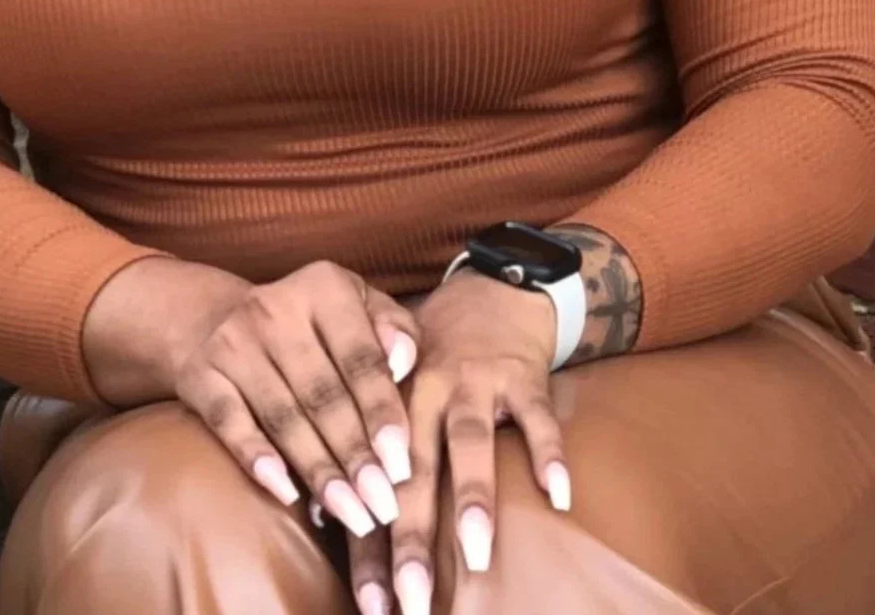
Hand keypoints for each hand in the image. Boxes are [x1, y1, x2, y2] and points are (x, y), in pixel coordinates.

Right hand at [83, 255, 420, 537]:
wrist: (214, 316)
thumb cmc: (311, 323)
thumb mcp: (358, 307)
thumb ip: (394, 329)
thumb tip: (404, 361)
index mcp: (324, 286)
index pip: (361, 358)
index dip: (383, 414)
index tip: (403, 466)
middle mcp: (275, 307)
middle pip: (323, 396)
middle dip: (356, 457)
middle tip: (383, 507)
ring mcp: (233, 341)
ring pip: (283, 418)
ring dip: (320, 472)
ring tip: (353, 516)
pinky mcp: (200, 372)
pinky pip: (231, 424)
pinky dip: (259, 460)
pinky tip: (289, 494)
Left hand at [347, 270, 569, 614]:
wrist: (491, 291)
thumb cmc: (433, 356)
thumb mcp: (394, 389)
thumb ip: (369, 449)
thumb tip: (316, 516)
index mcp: (388, 405)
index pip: (372, 486)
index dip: (368, 547)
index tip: (370, 607)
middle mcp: (425, 394)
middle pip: (413, 472)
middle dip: (410, 537)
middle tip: (411, 599)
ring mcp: (475, 383)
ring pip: (468, 442)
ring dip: (471, 496)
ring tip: (476, 553)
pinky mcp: (522, 375)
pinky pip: (538, 418)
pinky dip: (547, 454)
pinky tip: (557, 497)